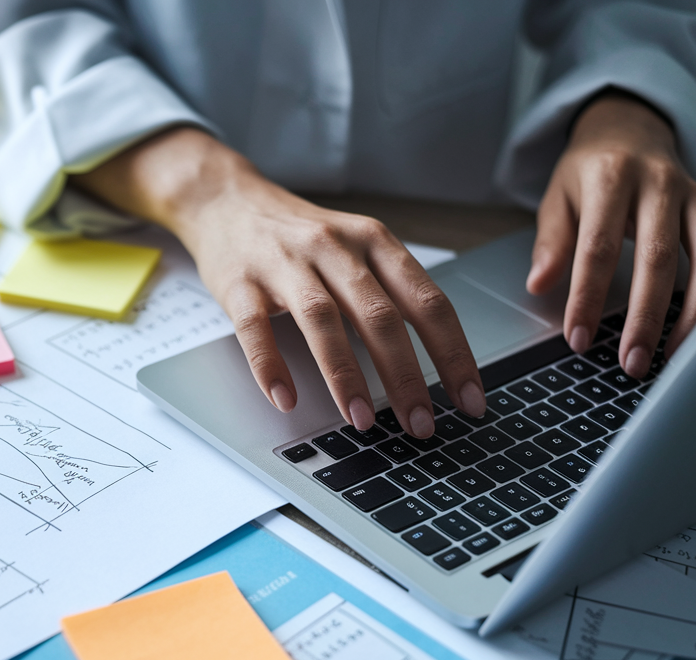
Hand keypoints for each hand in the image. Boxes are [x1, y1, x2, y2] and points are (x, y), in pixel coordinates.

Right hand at [72, 127, 486, 436]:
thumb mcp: (354, 248)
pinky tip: (285, 399)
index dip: (453, 354)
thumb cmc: (298, 235)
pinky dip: (271, 367)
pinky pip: (256, 329)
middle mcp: (334, 247)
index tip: (469, 400)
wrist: (226, 199)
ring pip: (323, 320)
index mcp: (373, 241)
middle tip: (421, 425)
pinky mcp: (240, 282)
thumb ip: (387, 292)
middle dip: (406, 376)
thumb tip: (433, 363)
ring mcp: (284, 262)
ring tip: (362, 420)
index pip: (427, 302)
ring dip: (345, 376)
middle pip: (379, 315)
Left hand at [528, 92, 695, 375]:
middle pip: (659, 257)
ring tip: (677, 354)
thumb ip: (551, 242)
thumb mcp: (556, 198)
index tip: (578, 338)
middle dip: (646, 316)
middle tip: (631, 361)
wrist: (628, 131)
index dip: (588, 297)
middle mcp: (660, 184)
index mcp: (612, 178)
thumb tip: (538, 284)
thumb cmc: (588, 173)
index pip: (598, 247)